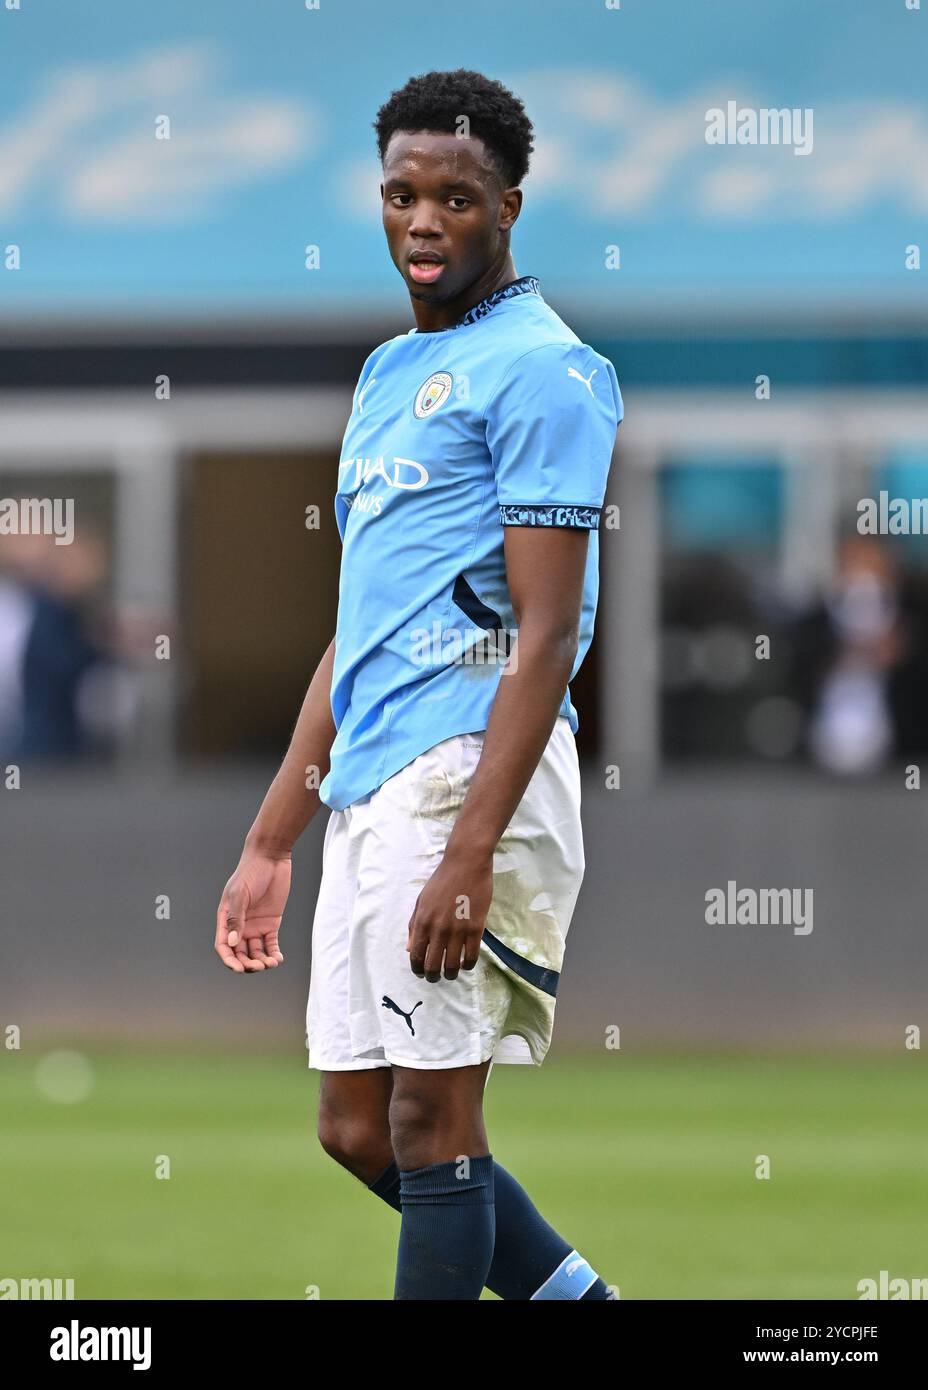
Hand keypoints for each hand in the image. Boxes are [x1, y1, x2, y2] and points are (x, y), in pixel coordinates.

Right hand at [215, 849, 290, 972]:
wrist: (271, 858)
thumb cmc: (250, 872)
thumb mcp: (240, 894)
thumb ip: (236, 918)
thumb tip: (233, 942)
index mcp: (226, 918)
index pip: (224, 945)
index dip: (229, 960)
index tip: (238, 969)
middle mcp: (240, 924)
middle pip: (240, 952)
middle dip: (247, 964)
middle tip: (258, 967)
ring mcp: (255, 924)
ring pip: (255, 951)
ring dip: (261, 961)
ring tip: (271, 964)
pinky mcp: (271, 922)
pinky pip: (270, 943)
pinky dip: (273, 953)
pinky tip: (278, 959)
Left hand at [406, 847, 493, 982]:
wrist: (466, 863)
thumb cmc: (442, 880)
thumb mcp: (421, 901)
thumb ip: (414, 926)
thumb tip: (409, 948)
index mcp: (422, 922)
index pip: (416, 956)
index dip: (417, 970)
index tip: (421, 973)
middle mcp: (438, 930)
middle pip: (432, 966)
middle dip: (433, 977)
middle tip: (436, 978)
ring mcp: (457, 930)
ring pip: (452, 966)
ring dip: (451, 974)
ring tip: (452, 973)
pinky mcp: (475, 928)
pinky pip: (471, 957)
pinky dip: (468, 965)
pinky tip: (466, 963)